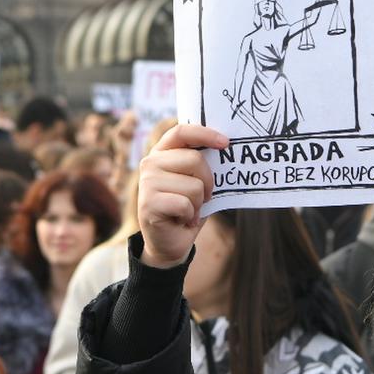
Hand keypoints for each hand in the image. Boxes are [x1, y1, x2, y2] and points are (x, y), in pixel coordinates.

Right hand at [137, 124, 226, 267]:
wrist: (169, 242)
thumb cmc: (186, 208)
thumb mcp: (197, 182)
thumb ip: (202, 164)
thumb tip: (224, 146)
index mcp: (162, 153)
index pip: (182, 131)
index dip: (205, 133)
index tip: (226, 143)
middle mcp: (150, 163)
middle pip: (195, 159)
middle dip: (208, 182)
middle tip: (202, 198)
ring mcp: (147, 182)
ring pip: (193, 186)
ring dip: (198, 204)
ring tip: (188, 211)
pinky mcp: (148, 203)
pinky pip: (185, 204)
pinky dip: (190, 216)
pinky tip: (181, 220)